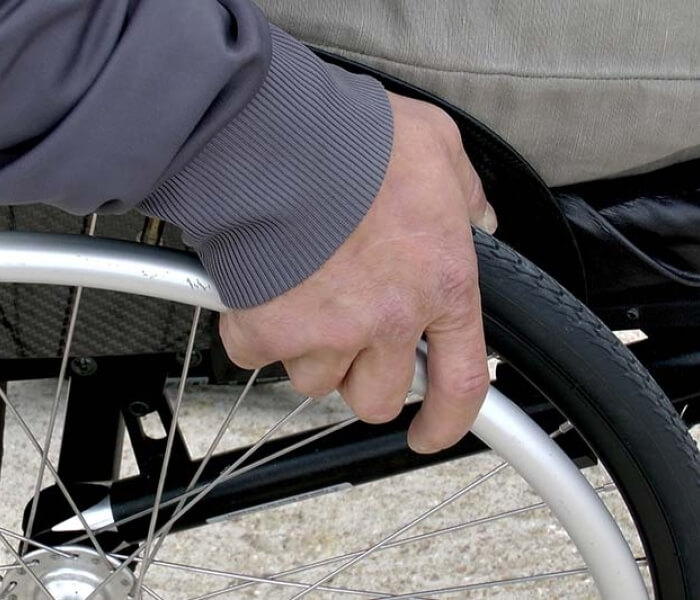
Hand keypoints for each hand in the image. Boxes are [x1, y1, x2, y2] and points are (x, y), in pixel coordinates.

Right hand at [219, 91, 495, 452]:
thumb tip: (476, 219)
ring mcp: (327, 332)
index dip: (447, 421)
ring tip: (301, 295)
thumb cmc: (356, 140)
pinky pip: (258, 356)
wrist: (277, 138)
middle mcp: (388, 321)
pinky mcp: (268, 331)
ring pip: (316, 380)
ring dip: (310, 350)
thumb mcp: (437, 150)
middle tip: (348, 337)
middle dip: (362, 377)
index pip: (461, 381)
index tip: (428, 433)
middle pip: (377, 398)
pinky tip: (261, 290)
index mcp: (440, 284)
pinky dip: (256, 330)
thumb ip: (465, 194)